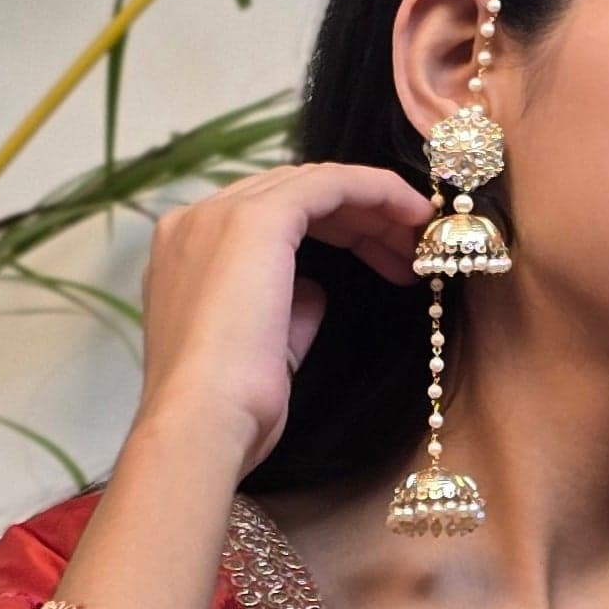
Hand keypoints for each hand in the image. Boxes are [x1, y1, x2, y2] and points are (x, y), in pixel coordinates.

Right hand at [60, 162, 429, 608]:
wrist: (202, 426)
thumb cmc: (231, 411)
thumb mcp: (267, 352)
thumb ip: (289, 311)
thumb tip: (315, 290)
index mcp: (186, 254)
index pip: (269, 218)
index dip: (335, 231)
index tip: (385, 261)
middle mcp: (195, 222)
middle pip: (292, 195)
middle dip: (358, 218)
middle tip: (410, 249)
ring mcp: (220, 215)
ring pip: (312, 184)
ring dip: (373, 204)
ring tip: (421, 235)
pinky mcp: (256, 219)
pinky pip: (329, 183)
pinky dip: (376, 190)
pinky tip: (413, 212)